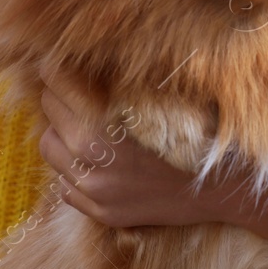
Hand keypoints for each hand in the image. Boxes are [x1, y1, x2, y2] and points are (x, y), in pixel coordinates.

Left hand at [37, 69, 267, 252]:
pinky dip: (75, 169)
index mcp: (104, 129)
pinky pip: (65, 185)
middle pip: (49, 117)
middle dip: (57, 98)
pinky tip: (98, 160)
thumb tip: (92, 56)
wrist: (219, 190)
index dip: (55, 69)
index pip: (59, 87)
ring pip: (51, 152)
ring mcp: (93, 191)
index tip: (54, 60)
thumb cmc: (195, 135)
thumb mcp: (160, 100)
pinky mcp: (100, 212)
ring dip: (61, 134)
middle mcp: (92, 162)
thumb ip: (123, 82)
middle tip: (69, 87)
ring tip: (81, 125)